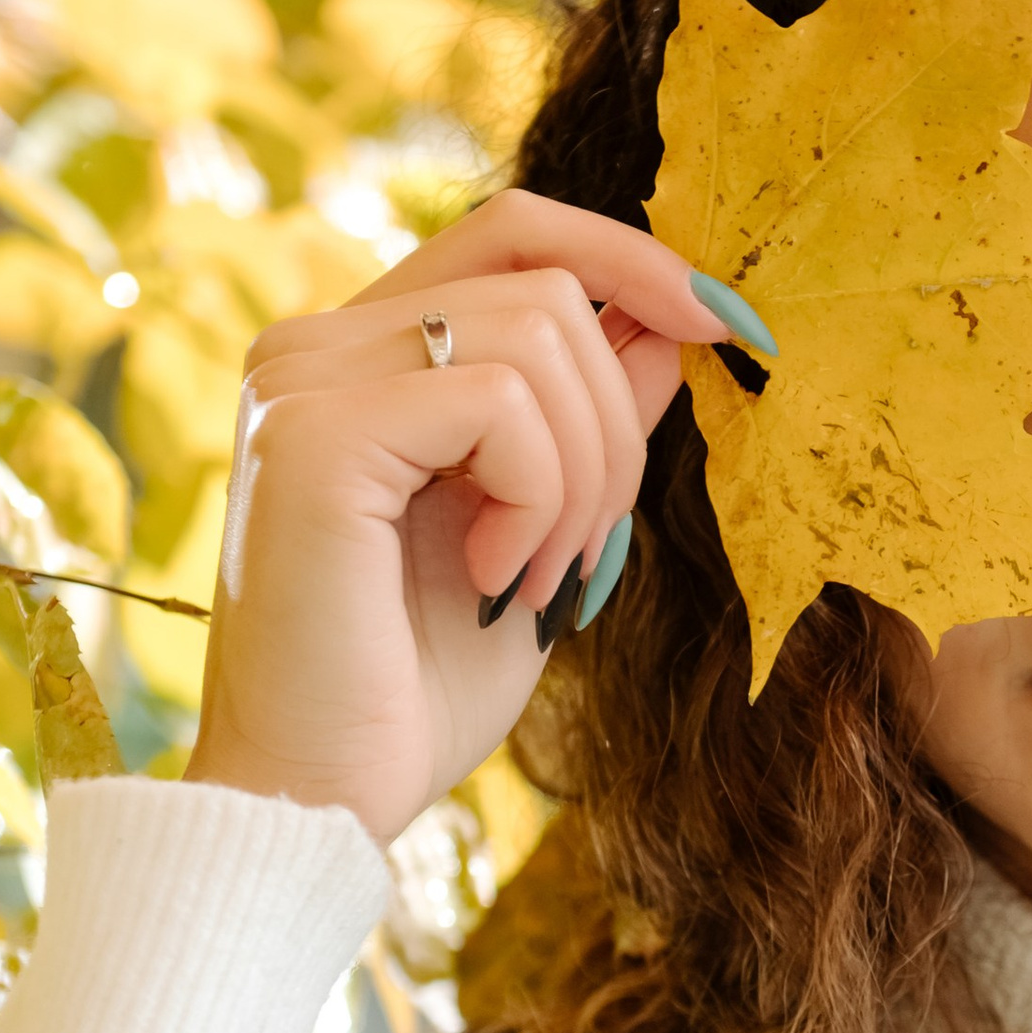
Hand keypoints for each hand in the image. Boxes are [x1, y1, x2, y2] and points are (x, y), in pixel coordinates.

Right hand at [188, 192, 732, 844]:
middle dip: (615, 426)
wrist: (322, 799)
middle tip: (581, 554)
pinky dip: (539, 495)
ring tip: (532, 575)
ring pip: (538, 334)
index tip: (729, 329)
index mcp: (360, 357)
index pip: (511, 232)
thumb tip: (670, 327)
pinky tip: (495, 575)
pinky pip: (499, 401)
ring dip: (583, 475)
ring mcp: (303, 382)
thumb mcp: (541, 534)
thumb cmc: (413, 689)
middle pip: (545, 284)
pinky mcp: (312, 435)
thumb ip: (587, 424)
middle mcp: (313, 347)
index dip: (631, 259)